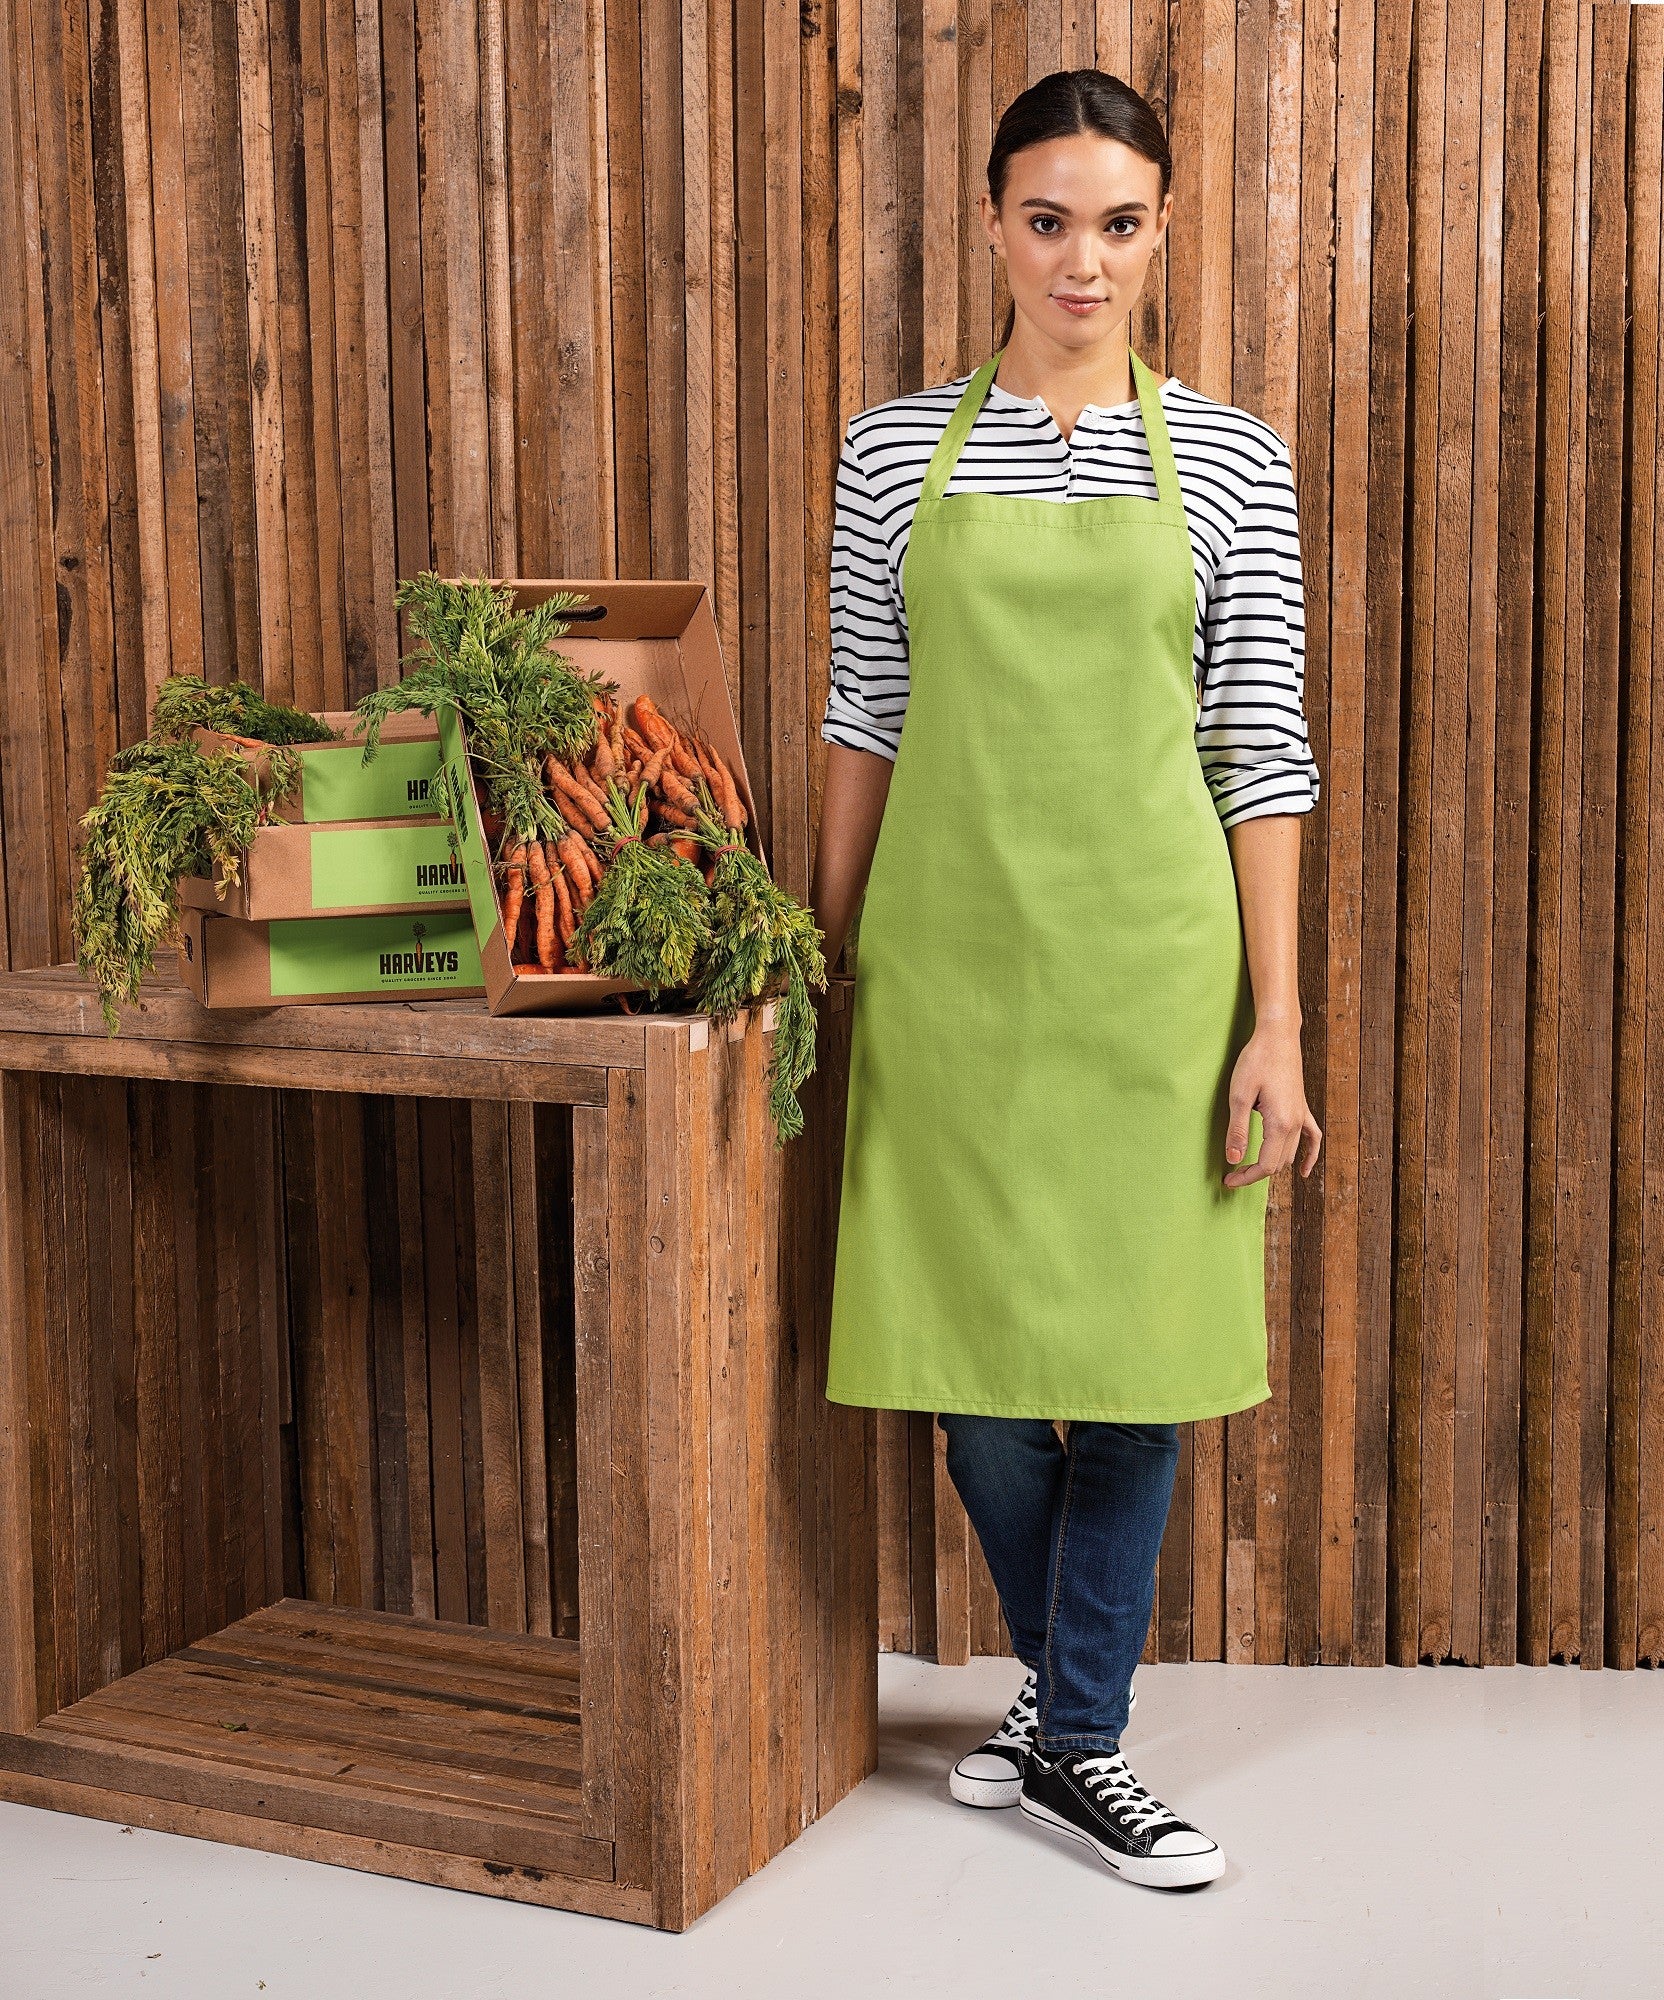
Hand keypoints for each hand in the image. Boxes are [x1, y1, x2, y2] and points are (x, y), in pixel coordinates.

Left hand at [1222, 1022, 1321, 1187]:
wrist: (1278, 1036)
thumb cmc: (1256, 1061)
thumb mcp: (1239, 1096)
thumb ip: (1237, 1130)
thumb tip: (1233, 1160)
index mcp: (1280, 1124)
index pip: (1265, 1165)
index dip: (1246, 1177)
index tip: (1228, 1181)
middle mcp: (1295, 1124)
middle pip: (1278, 1164)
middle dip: (1255, 1174)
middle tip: (1231, 1175)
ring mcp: (1301, 1115)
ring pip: (1291, 1154)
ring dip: (1273, 1165)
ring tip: (1249, 1169)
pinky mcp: (1302, 1106)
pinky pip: (1312, 1137)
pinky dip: (1309, 1155)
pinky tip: (1305, 1170)